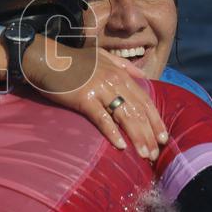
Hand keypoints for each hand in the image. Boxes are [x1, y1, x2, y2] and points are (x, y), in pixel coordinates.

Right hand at [23, 39, 168, 160]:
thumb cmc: (73, 60)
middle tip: (156, 154)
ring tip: (145, 154)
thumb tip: (143, 76)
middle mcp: (114, 82)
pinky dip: (112, 132)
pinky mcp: (84, 98)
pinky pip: (102, 118)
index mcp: (120, 74)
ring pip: (125, 116)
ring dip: (137, 137)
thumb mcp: (103, 57)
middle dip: (150, 134)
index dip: (156, 120)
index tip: (164, 137)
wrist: (48, 59)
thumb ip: (124, 66)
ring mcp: (100, 90)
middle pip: (138, 111)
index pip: (145, 100)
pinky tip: (121, 146)